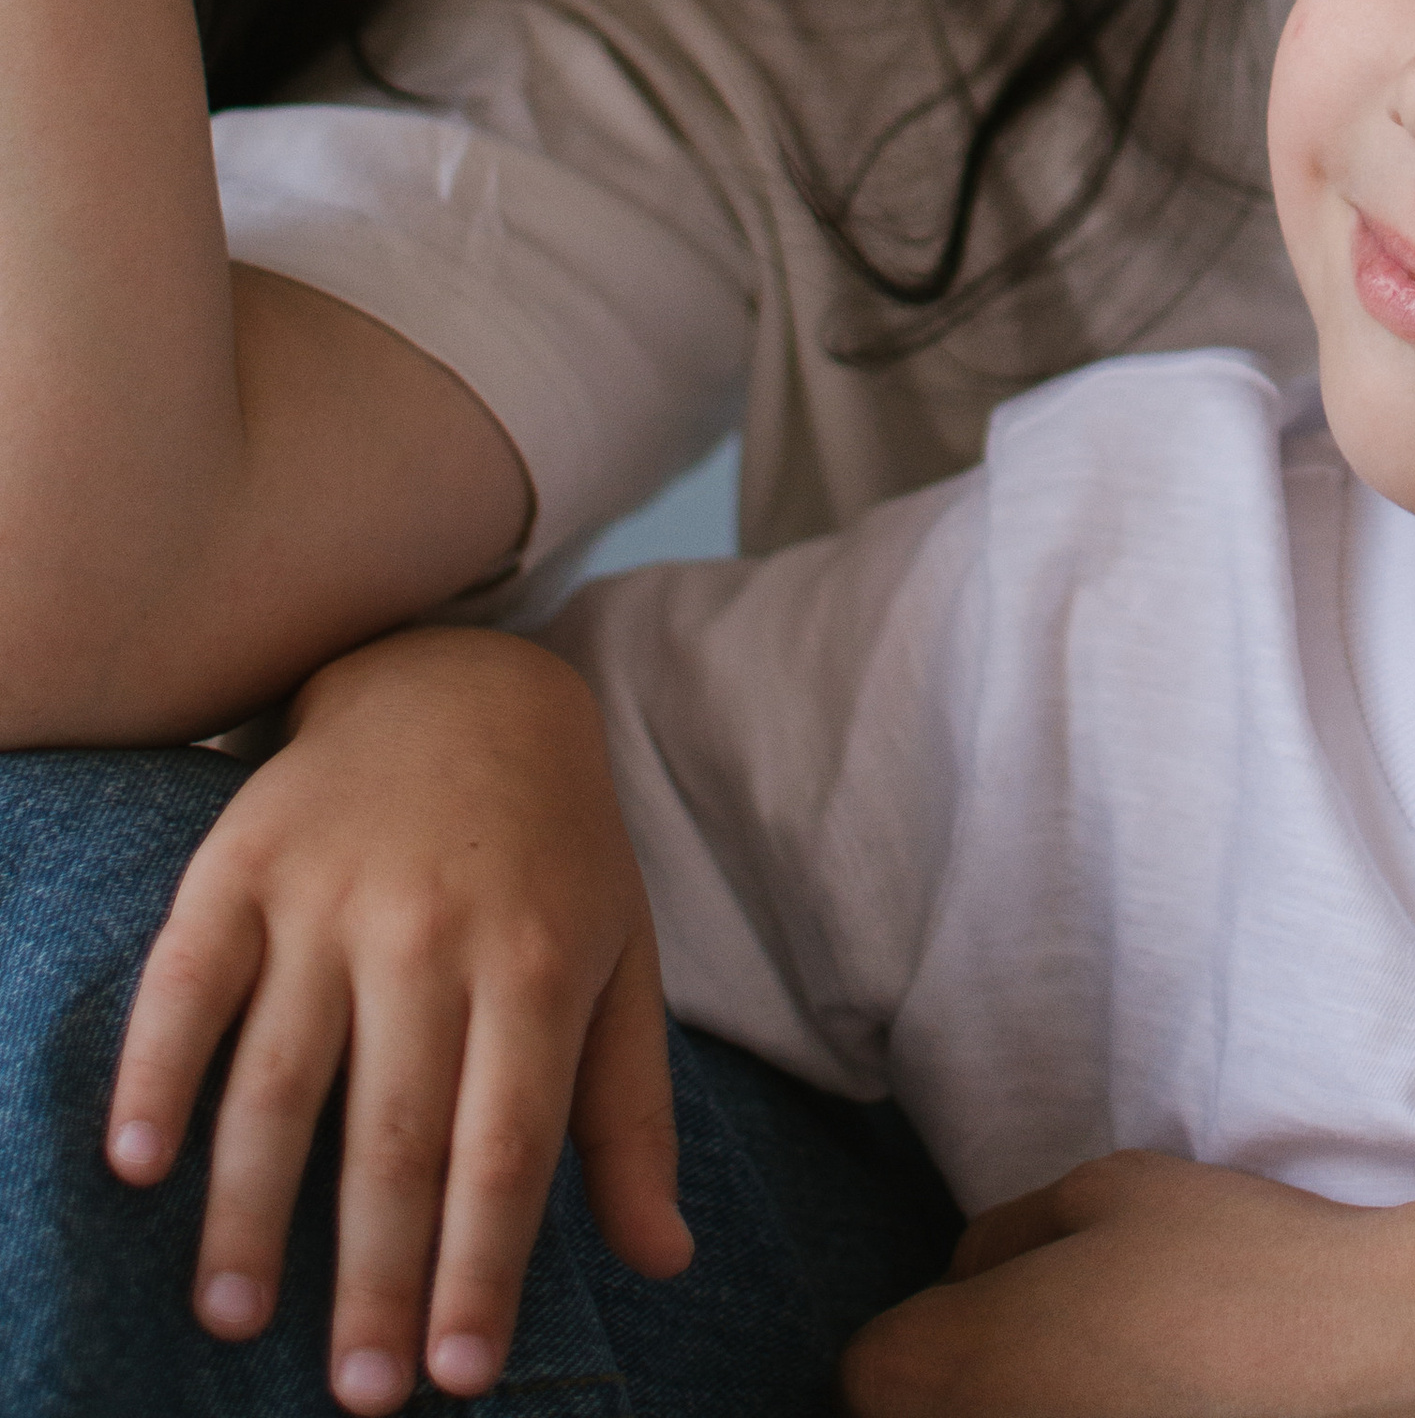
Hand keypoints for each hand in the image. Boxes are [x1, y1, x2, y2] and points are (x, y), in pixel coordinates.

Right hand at [104, 625, 691, 1412]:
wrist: (464, 679)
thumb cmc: (553, 853)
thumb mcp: (622, 958)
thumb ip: (631, 1115)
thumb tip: (665, 1260)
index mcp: (541, 960)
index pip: (507, 1147)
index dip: (481, 1267)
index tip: (457, 1376)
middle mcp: (436, 929)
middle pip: (396, 1134)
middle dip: (373, 1277)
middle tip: (355, 1395)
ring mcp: (332, 892)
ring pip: (282, 1077)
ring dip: (252, 1211)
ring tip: (237, 1317)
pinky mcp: (243, 859)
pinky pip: (187, 979)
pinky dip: (155, 1073)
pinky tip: (139, 1164)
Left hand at [845, 1152, 1414, 1417]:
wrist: (1374, 1368)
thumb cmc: (1236, 1267)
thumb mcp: (1107, 1191)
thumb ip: (1004, 1237)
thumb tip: (969, 1278)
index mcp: (950, 1368)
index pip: (872, 1372)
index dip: (930, 1338)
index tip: (993, 1321)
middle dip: (970, 1391)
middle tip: (1065, 1357)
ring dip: (1031, 1415)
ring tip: (1124, 1385)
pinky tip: (1168, 1407)